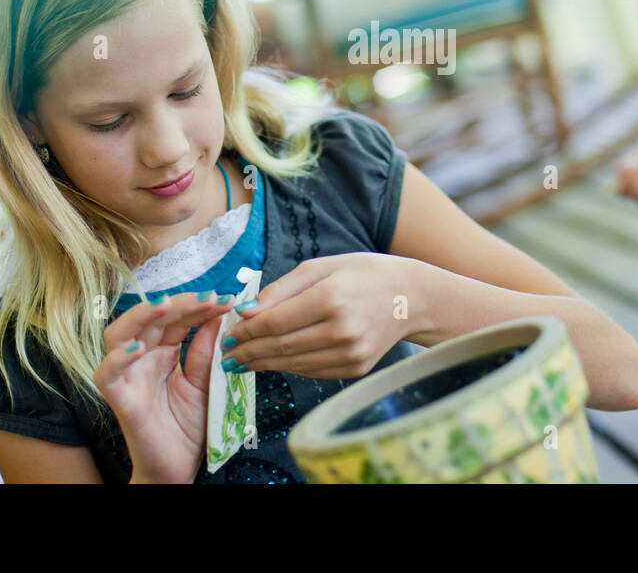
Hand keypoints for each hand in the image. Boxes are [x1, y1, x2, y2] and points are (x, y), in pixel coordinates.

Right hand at [93, 292, 233, 483]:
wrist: (177, 468)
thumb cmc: (187, 427)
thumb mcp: (204, 384)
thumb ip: (205, 352)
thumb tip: (217, 315)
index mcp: (164, 351)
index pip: (176, 318)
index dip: (198, 305)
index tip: (225, 299)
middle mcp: (142, 358)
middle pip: (150, 318)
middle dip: (180, 304)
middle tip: (209, 298)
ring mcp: (127, 376)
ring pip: (118, 335)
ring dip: (141, 316)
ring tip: (167, 305)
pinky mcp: (118, 399)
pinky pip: (107, 374)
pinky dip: (119, 358)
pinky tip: (139, 347)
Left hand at [221, 252, 414, 378]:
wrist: (410, 297)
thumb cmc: (363, 274)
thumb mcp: (322, 266)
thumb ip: (281, 288)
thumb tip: (246, 311)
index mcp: (330, 298)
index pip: (275, 322)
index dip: (246, 331)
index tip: (227, 334)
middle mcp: (341, 330)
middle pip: (281, 346)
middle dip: (248, 351)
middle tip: (226, 354)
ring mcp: (350, 353)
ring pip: (294, 364)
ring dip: (263, 364)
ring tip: (242, 362)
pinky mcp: (355, 368)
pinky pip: (312, 371)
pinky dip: (289, 367)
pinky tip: (272, 363)